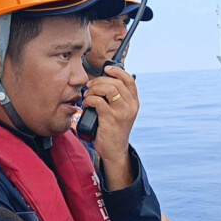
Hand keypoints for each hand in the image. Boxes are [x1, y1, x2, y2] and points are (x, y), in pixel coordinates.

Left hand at [82, 65, 138, 188]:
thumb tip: (102, 81)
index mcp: (134, 102)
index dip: (117, 71)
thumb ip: (117, 98)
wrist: (115, 150)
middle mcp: (131, 106)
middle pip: (116, 82)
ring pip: (109, 89)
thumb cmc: (113, 129)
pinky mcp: (111, 119)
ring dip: (94, 89)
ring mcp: (122, 113)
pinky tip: (86, 104)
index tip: (106, 70)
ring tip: (88, 95)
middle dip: (99, 81)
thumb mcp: (121, 112)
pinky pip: (98, 102)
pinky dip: (90, 99)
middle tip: (90, 86)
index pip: (129, 80)